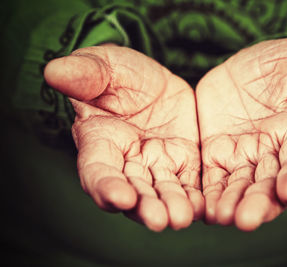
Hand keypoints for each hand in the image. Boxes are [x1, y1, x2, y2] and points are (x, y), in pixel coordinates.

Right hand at [44, 45, 202, 230]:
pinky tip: (204, 208)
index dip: (106, 186)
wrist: (154, 82)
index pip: (98, 171)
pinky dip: (194, 198)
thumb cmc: (120, 74)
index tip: (120, 197)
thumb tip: (53, 71)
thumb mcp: (106, 66)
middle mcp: (127, 163)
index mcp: (101, 142)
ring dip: (170, 208)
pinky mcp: (183, 165)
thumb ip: (85, 72)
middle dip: (144, 208)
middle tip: (158, 220)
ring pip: (161, 193)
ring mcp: (157, 167)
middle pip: (133, 192)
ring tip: (183, 218)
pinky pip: (188, 185)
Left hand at [196, 37, 286, 230]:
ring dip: (234, 205)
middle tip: (248, 219)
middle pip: (272, 184)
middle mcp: (275, 154)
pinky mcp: (218, 160)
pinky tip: (203, 211)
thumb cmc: (274, 65)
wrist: (238, 74)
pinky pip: (215, 182)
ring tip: (223, 218)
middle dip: (261, 202)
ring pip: (242, 188)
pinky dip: (211, 198)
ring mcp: (245, 160)